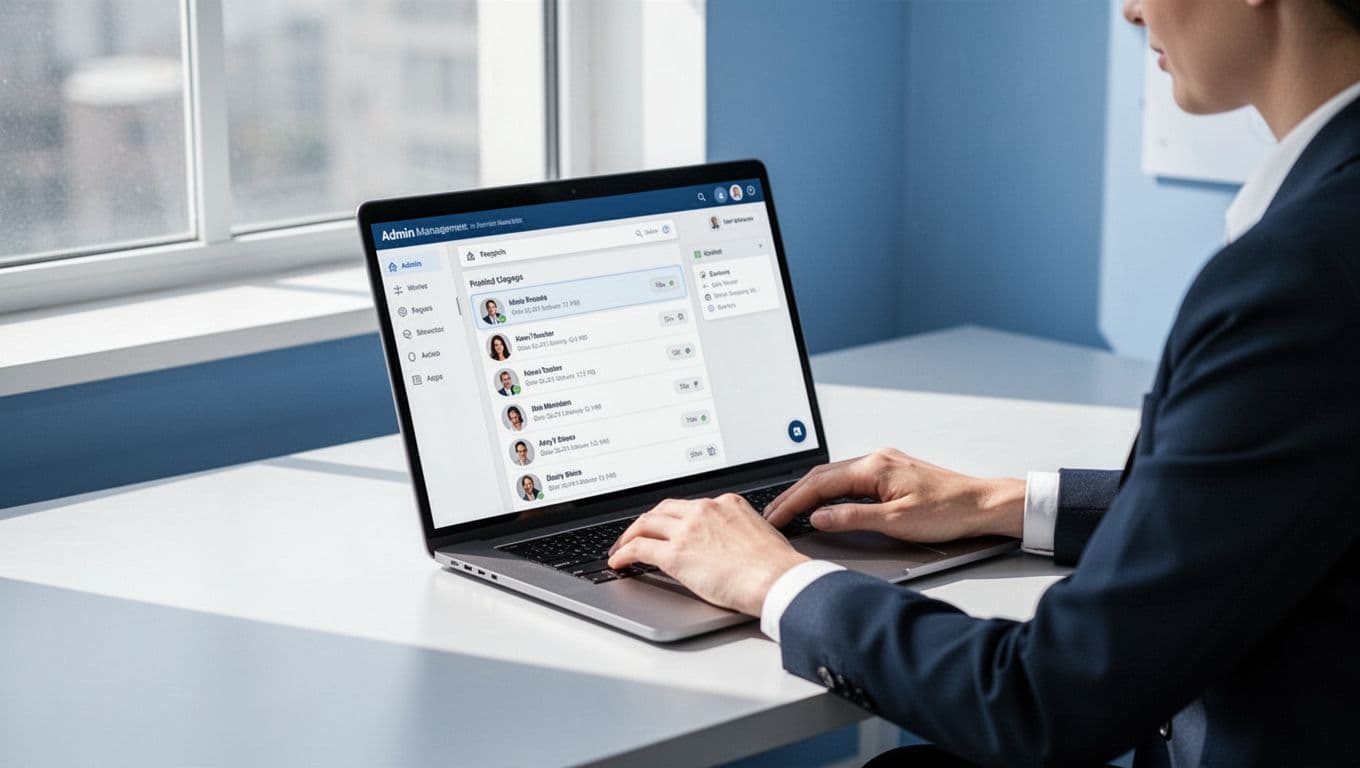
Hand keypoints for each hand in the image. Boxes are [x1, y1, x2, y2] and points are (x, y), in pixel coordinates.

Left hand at [608, 494, 809, 615]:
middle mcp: (704, 510)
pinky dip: (624, 553)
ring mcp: (688, 530)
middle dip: (646, 522)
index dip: (672, 518)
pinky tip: (619, 562)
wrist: (778, 579)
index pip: (689, 506)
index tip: (666, 526)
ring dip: (629, 535)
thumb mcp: (759, 534)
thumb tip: (729, 546)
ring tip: (621, 548)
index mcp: (726, 503)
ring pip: (645, 524)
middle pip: (662, 510)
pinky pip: (639, 548)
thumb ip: (738, 531)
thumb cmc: (776, 566)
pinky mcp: (675, 553)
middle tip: (636, 534)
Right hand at [763, 448, 1024, 542]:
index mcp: (874, 467)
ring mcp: (884, 463)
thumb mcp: (896, 522)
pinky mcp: (891, 471)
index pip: (819, 484)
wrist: (983, 504)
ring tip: (790, 511)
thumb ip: (852, 518)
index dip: (793, 502)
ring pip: (834, 475)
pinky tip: (823, 503)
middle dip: (794, 496)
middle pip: (821, 475)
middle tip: (773, 516)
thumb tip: (819, 517)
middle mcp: (876, 459)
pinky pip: (849, 477)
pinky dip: (828, 490)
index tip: (775, 518)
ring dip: (809, 493)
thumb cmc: (949, 512)